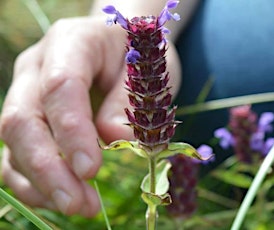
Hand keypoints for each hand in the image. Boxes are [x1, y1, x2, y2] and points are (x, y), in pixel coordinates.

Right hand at [0, 16, 181, 216]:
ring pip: (14, 141)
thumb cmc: (137, 54)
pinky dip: (34, 182)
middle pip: (24, 118)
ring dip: (41, 182)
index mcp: (71, 41)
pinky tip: (60, 200)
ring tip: (80, 207)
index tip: (90, 170)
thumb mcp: (146, 68)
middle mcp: (37, 67)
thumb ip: (128, 101)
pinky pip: (16, 153)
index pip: (60, 87)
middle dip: (47, 168)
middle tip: (79, 203)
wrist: (121, 45)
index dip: (71, 131)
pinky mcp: (29, 117)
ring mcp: (26, 92)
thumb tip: (116, 140)